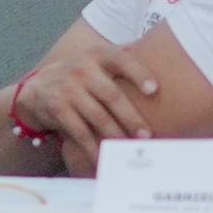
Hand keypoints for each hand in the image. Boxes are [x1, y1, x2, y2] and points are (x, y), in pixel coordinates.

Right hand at [19, 46, 159, 149]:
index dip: (139, 74)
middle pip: (112, 95)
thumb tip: (173, 69)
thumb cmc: (83, 77)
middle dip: (131, 117)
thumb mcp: (98, 62)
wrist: (39, 87)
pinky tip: (104, 157)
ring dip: (116, 135)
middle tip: (147, 135)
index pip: (122, 61)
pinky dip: (92, 148)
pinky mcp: (57, 108)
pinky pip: (79, 132)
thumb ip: (125, 63)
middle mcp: (82, 68)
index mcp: (98, 55)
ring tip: (129, 148)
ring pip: (97, 117)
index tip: (154, 90)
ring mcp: (68, 88)